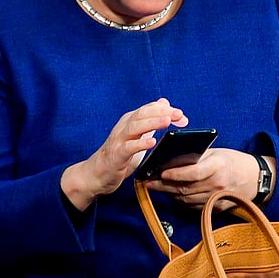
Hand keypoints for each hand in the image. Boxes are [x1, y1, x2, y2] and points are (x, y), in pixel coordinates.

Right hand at [60, 98, 187, 210]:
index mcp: (130, 121)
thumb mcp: (137, 135)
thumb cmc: (120, 154)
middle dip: (162, 112)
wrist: (96, 175)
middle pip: (143, 114)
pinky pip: (128, 147)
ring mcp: (118, 140)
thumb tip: (164, 103)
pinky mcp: (116, 155)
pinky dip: (140, 143)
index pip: (149, 109)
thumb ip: (150, 120)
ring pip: (135, 126)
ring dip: (152, 122)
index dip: (167, 109)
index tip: (182, 116)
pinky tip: (152, 142)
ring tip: (167, 122)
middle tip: (179, 115)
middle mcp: (124, 127)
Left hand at [145, 149, 274, 211]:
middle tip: (148, 182)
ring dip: (169, 194)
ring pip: (186, 199)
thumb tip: (173, 159)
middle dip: (163, 185)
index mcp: (218, 166)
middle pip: (185, 188)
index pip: (193, 172)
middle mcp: (217, 184)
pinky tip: (173, 194)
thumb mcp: (218, 153)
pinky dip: (181, 200)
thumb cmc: (235, 162)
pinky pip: (193, 206)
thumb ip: (198, 157)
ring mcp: (217, 198)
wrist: (256, 179)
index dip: (175, 174)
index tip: (161, 173)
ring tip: (156, 187)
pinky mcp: (217, 208)